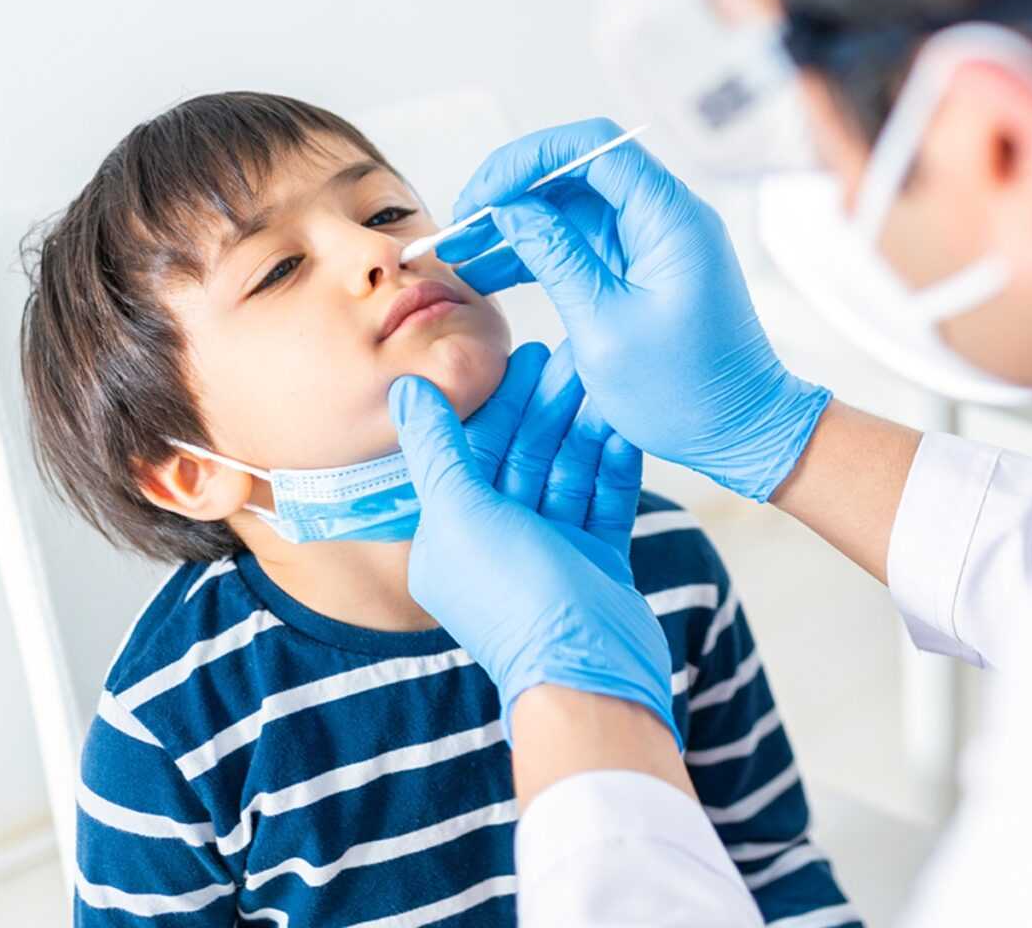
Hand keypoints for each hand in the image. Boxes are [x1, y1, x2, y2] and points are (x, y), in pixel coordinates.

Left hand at [389, 342, 678, 745]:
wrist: (590, 677)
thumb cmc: (517, 601)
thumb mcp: (462, 516)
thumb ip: (436, 449)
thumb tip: (405, 391)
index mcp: (453, 535)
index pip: (475, 451)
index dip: (500, 401)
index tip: (524, 355)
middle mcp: (499, 541)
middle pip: (526, 456)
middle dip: (549, 406)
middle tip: (574, 354)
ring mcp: (553, 553)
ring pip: (569, 472)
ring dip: (586, 426)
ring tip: (606, 380)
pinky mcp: (598, 562)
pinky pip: (605, 500)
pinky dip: (615, 463)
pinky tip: (627, 424)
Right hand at [436, 118, 830, 502]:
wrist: (741, 432)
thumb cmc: (686, 392)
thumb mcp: (604, 327)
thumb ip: (555, 258)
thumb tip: (510, 208)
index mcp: (669, 218)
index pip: (593, 147)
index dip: (527, 160)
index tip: (482, 196)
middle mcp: (666, 217)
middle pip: (576, 174)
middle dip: (511, 196)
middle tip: (459, 233)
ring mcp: (654, 242)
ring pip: (572, 210)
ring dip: (517, 229)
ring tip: (462, 259)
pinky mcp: (643, 269)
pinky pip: (583, 243)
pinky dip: (540, 255)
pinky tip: (493, 274)